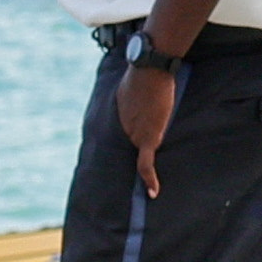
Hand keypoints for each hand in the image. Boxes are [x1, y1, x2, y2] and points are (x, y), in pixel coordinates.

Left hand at [116, 63, 178, 196]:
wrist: (150, 70)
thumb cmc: (144, 74)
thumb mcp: (130, 89)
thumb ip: (132, 101)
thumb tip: (138, 99)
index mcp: (118, 120)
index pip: (116, 141)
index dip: (115, 155)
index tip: (107, 171)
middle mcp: (123, 131)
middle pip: (129, 149)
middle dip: (130, 164)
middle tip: (127, 185)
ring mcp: (134, 135)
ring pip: (140, 156)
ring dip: (145, 170)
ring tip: (148, 190)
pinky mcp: (148, 138)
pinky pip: (146, 163)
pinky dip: (149, 178)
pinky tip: (154, 191)